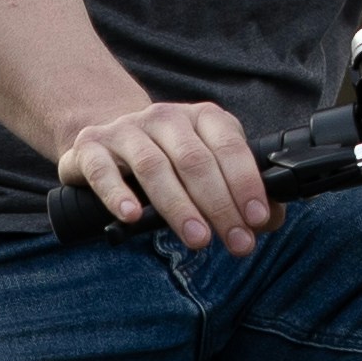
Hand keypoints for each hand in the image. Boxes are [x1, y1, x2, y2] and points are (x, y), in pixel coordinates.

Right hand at [56, 92, 268, 249]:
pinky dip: (117, 194)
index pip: (228, 147)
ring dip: (178, 207)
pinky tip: (131, 217)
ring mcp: (125, 131)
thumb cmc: (169, 161)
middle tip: (235, 241)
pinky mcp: (90, 147)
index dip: (246, 184)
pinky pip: (102, 171)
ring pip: (154, 167)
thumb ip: (239, 191)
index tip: (257, 219)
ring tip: (197, 239)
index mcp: (201, 118)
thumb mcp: (208, 167)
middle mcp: (164, 118)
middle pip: (195, 161)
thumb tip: (271, 219)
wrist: (107, 139)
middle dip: (219, 205)